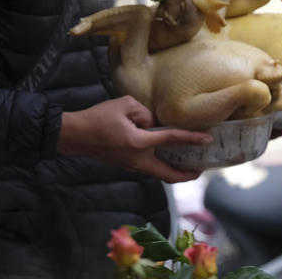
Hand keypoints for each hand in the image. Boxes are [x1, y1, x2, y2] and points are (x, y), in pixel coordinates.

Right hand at [58, 96, 211, 183]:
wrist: (74, 135)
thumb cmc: (97, 118)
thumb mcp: (124, 105)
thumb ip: (144, 113)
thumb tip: (152, 124)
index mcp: (139, 144)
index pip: (172, 140)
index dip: (192, 138)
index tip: (207, 139)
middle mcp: (138, 160)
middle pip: (168, 175)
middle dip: (187, 174)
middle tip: (200, 168)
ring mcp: (131, 165)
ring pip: (158, 172)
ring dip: (173, 169)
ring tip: (186, 161)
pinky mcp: (125, 164)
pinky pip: (148, 167)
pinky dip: (160, 163)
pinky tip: (164, 153)